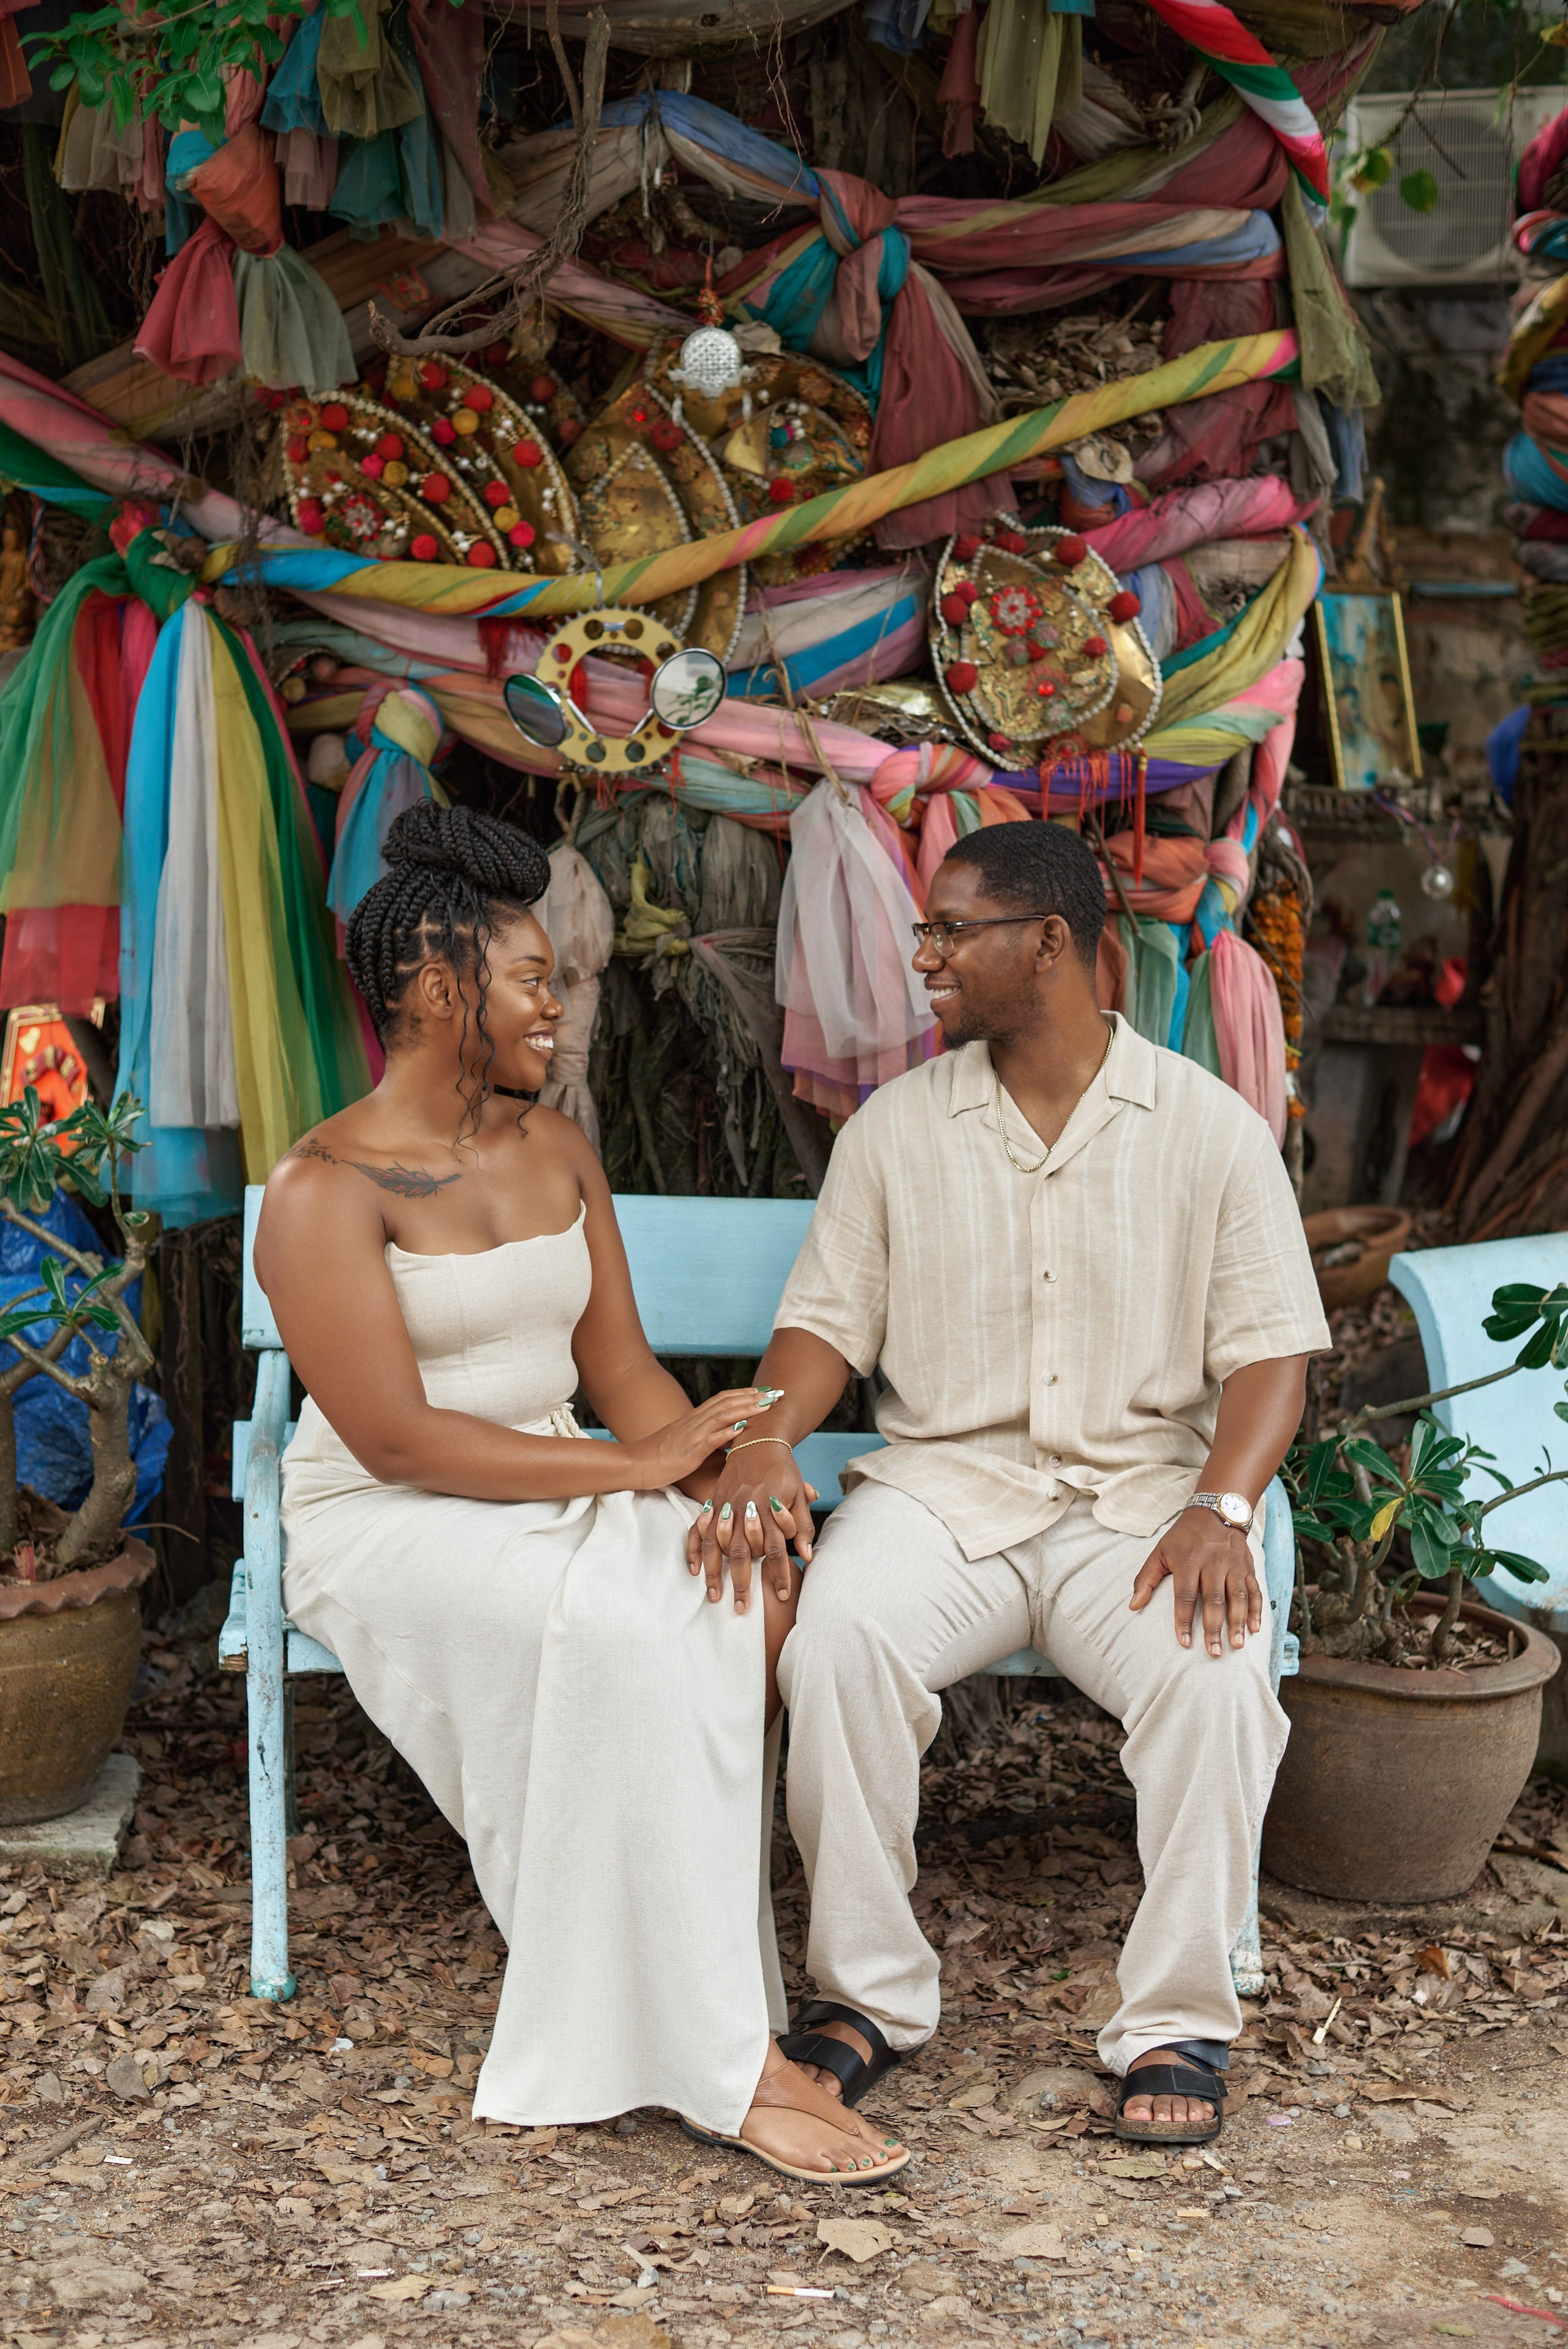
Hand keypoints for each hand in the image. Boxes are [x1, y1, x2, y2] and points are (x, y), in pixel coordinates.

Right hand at [621, 1390, 768, 1494]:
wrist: (635, 1463)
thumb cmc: (660, 1457)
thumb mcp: (686, 1443)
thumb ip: (706, 1437)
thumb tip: (730, 1436)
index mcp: (694, 1419)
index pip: (723, 1399)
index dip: (745, 1393)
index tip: (765, 1391)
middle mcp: (694, 1422)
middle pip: (726, 1402)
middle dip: (752, 1396)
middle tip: (775, 1393)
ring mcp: (691, 1435)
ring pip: (721, 1416)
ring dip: (745, 1408)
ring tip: (765, 1405)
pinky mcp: (689, 1452)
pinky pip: (709, 1439)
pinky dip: (726, 1432)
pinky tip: (741, 1428)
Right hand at [687, 1442, 818, 1614]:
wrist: (758, 1438)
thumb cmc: (783, 1469)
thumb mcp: (798, 1493)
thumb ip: (802, 1526)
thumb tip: (808, 1556)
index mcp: (769, 1508)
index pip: (775, 1548)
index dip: (779, 1573)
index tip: (781, 1596)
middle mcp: (745, 1509)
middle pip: (743, 1552)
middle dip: (742, 1582)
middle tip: (742, 1609)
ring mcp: (726, 1505)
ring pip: (718, 1544)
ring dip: (715, 1572)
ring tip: (714, 1597)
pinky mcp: (713, 1500)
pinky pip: (699, 1528)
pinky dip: (695, 1548)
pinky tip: (694, 1569)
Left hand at [1129, 1506, 1260, 1657]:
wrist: (1215, 1511)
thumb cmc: (1182, 1538)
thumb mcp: (1160, 1552)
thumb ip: (1146, 1579)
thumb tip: (1133, 1606)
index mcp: (1188, 1560)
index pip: (1185, 1595)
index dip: (1184, 1620)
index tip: (1184, 1643)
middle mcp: (1213, 1562)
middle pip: (1214, 1599)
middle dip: (1214, 1628)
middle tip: (1214, 1653)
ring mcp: (1233, 1564)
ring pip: (1237, 1596)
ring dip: (1238, 1622)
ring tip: (1237, 1645)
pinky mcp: (1248, 1566)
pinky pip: (1255, 1590)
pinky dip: (1256, 1610)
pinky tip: (1255, 1628)